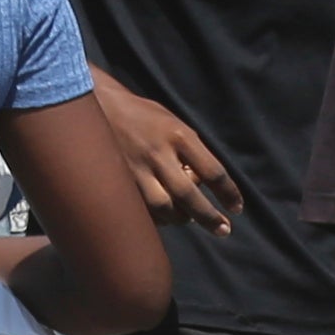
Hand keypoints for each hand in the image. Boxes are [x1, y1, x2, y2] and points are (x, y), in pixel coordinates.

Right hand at [96, 72, 239, 231]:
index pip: (212, 171)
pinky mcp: (120, 180)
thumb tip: (206, 183)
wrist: (98, 105)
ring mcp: (136, 168)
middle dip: (209, 217)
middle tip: (223, 230)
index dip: (228, 193)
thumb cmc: (143, 115)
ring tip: (188, 218)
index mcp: (178, 135)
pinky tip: (163, 215)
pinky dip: (157, 217)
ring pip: (164, 208)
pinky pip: (142, 209)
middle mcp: (158, 153)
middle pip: (189, 196)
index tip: (236, 208)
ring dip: (180, 218)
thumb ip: (190, 150)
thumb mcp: (173, 122)